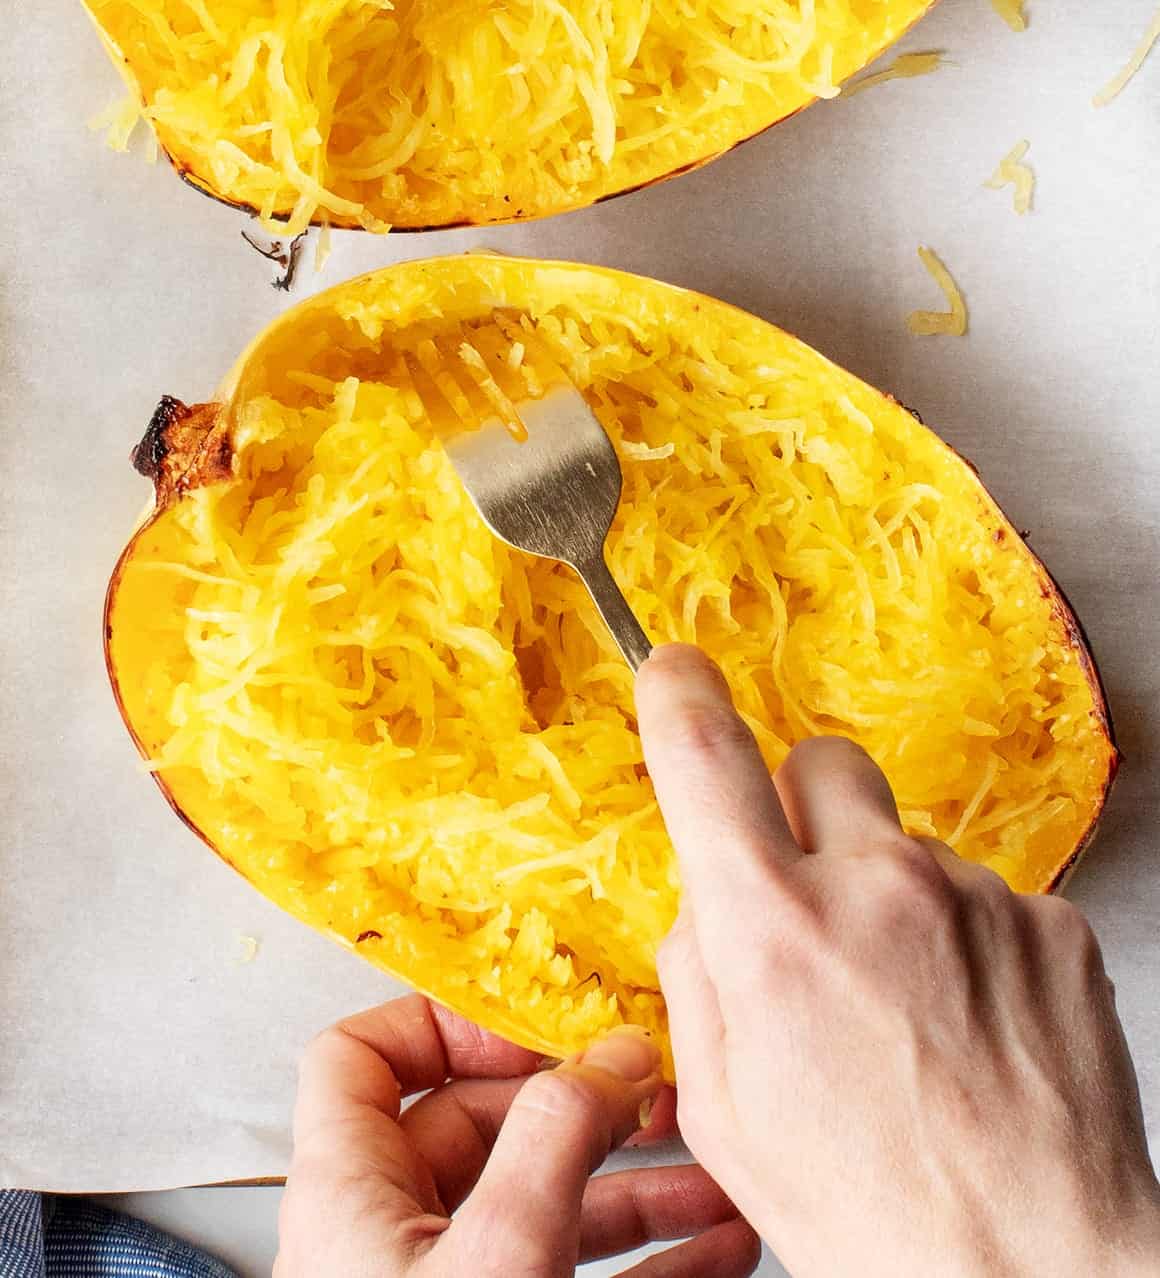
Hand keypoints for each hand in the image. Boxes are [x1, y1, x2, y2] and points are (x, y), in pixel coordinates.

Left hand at [274, 993, 758, 1276]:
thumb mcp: (498, 1257)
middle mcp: (396, 1234)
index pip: (360, 1058)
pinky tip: (718, 1256)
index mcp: (354, 1192)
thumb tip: (611, 1051)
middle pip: (483, 1126)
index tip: (534, 1030)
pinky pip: (579, 1275)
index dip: (440, 1022)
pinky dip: (648, 1262)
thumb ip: (555, 1138)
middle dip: (586, 1110)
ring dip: (639, 1189)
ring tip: (718, 1181)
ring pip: (546, 1204)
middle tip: (660, 1098)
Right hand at [636, 644, 1159, 1277]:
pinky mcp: (1049, 920)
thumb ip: (697, 971)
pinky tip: (962, 1017)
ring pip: (902, 839)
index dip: (680, 697)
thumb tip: (709, 899)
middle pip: (820, 760)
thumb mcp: (723, 1105)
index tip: (673, 667)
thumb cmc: (864, 1208)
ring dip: (885, 891)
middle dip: (799, 806)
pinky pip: (979, 890)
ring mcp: (976, 896)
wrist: (1031, 1271)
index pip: (708, 759)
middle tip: (806, 888)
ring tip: (902, 1001)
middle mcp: (878, 887)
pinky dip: (959, 935)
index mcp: (774, 930)